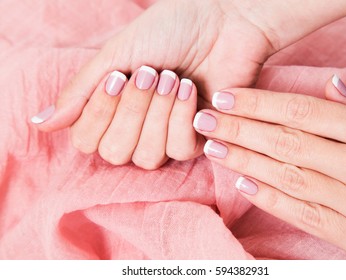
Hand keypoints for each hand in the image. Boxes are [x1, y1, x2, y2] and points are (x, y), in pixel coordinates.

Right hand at [31, 0, 272, 166]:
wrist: (221, 21)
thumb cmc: (170, 31)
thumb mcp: (116, 55)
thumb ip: (80, 92)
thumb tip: (41, 124)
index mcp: (114, 108)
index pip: (87, 140)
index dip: (98, 114)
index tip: (117, 77)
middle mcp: (137, 128)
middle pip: (115, 153)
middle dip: (131, 111)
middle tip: (150, 72)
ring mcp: (166, 136)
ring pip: (147, 157)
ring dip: (157, 114)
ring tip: (172, 78)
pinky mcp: (198, 139)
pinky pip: (180, 150)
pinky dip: (181, 119)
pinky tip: (189, 92)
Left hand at [193, 76, 345, 258]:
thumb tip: (331, 84)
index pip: (304, 112)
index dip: (260, 103)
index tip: (226, 97)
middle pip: (287, 143)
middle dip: (240, 129)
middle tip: (205, 120)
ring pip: (288, 177)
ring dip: (245, 162)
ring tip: (214, 147)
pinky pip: (302, 214)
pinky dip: (269, 199)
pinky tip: (241, 184)